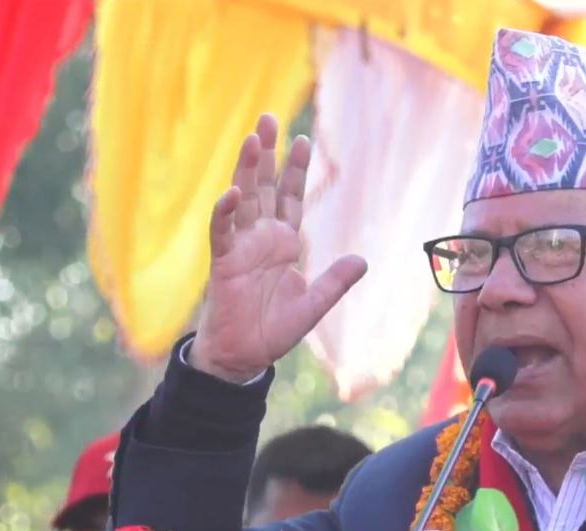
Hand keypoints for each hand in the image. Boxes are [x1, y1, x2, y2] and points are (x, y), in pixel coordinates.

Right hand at [190, 114, 366, 382]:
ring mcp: (240, 246)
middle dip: (266, 154)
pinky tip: (232, 193)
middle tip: (268, 118)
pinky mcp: (224, 262)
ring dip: (246, 170)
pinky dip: (226, 212)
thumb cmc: (273, 331)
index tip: (302, 139)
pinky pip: (223, 231)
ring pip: (242, 199)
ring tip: (253, 139)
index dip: (295, 169)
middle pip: (263, 186)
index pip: (290, 197)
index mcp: (283, 243)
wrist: (245, 356)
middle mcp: (261, 237)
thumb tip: (362, 260)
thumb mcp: (314, 304)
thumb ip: (335, 282)